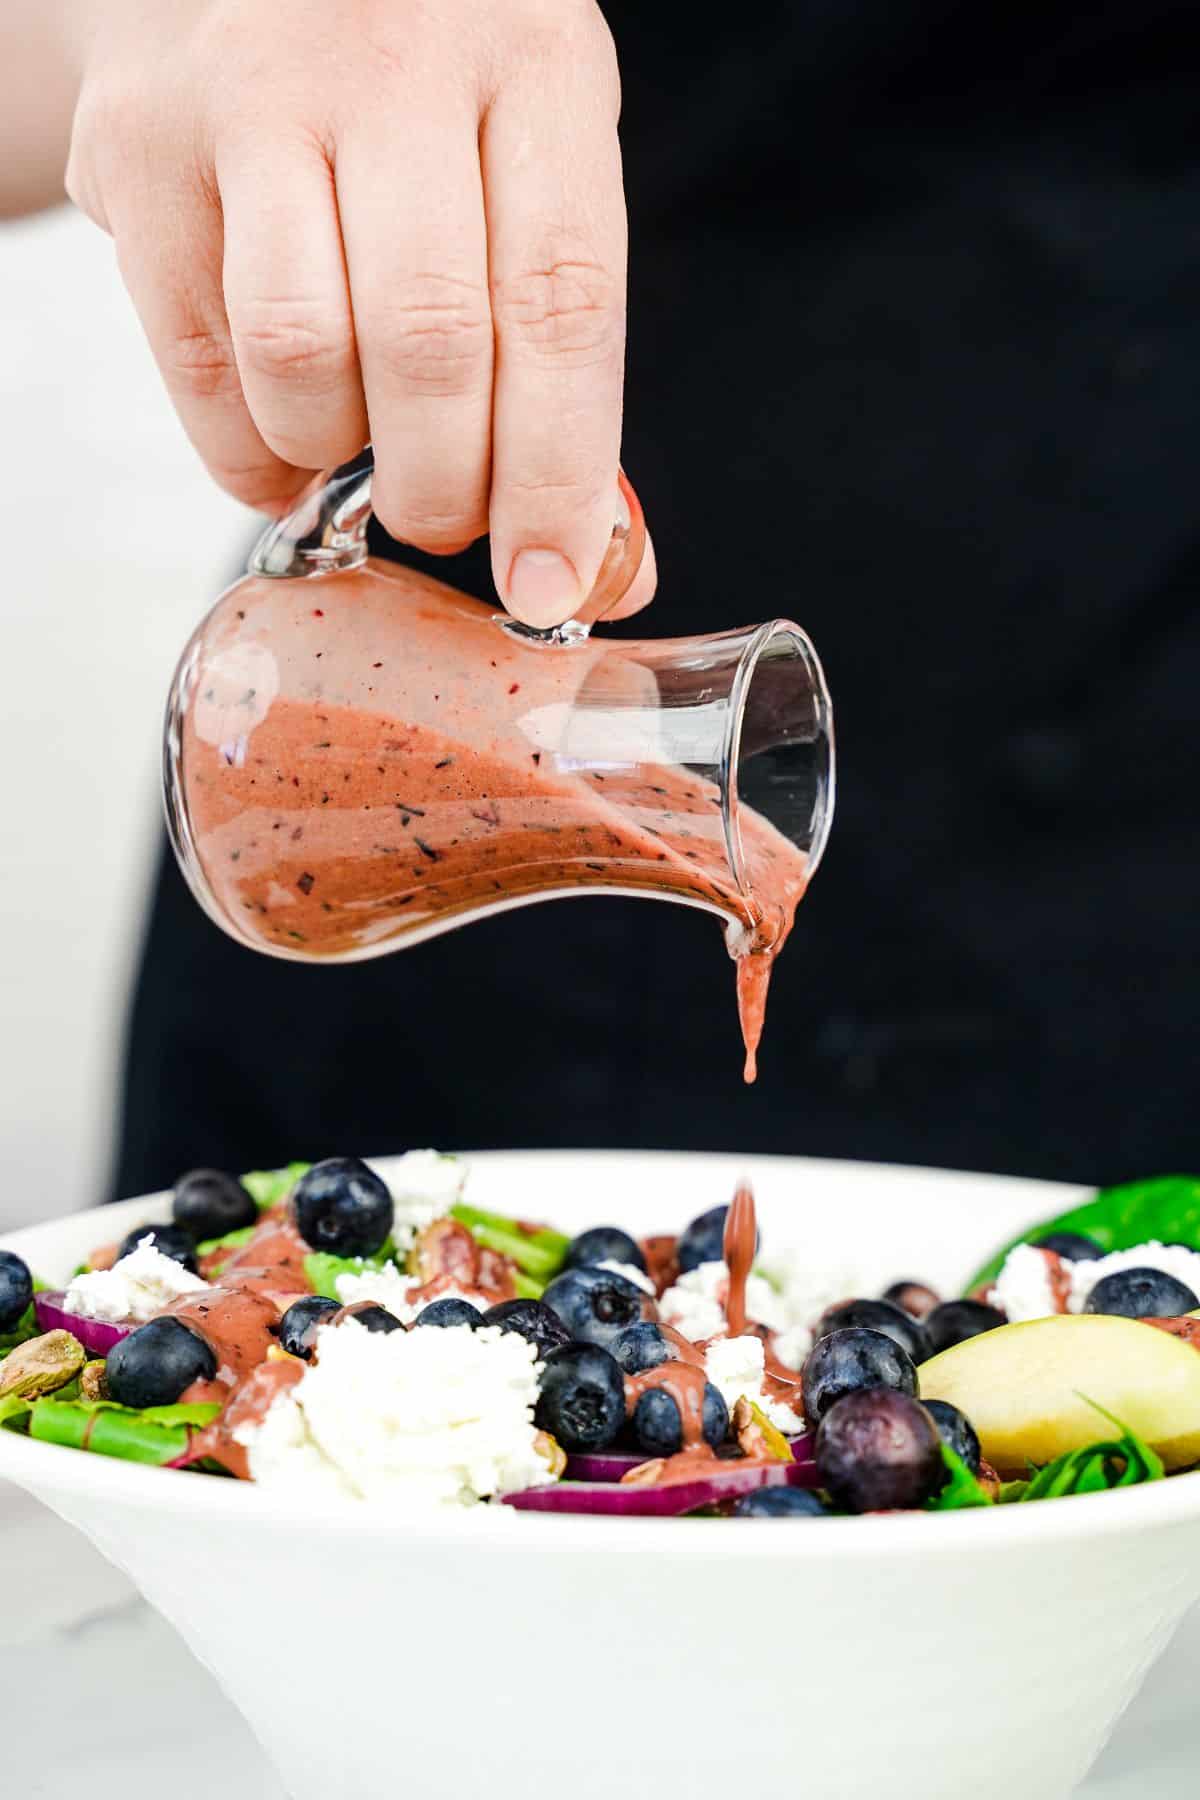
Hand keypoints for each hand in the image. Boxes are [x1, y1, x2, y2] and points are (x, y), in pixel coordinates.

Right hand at [66, 0, 655, 624]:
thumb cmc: (422, 94)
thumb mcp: (534, 160)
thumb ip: (564, 348)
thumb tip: (591, 568)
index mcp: (535, 62)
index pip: (558, 304)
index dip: (556, 473)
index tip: (550, 583)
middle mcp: (393, 59)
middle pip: (428, 343)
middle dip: (441, 486)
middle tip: (444, 518)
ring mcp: (252, 91)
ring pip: (300, 356)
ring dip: (335, 457)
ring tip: (357, 447)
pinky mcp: (141, 146)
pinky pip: (203, 363)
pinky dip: (248, 450)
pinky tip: (284, 438)